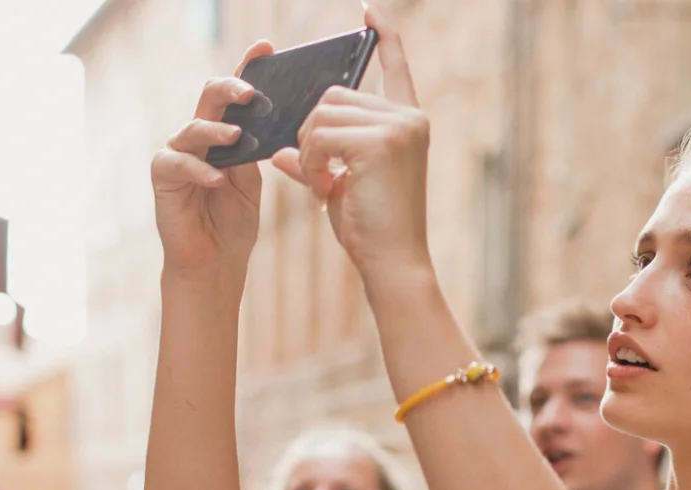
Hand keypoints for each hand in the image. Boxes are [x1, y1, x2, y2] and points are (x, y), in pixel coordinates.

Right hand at [150, 42, 273, 272]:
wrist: (215, 262)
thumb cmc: (233, 222)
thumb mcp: (252, 181)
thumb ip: (255, 150)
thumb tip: (270, 117)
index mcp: (223, 134)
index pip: (234, 95)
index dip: (247, 69)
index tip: (265, 48)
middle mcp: (199, 137)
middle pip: (210, 98)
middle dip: (231, 89)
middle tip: (252, 92)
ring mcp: (178, 153)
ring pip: (194, 127)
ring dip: (217, 131)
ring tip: (238, 138)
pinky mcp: (163, 175)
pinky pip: (179, 162)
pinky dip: (200, 170)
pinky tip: (217, 180)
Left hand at [272, 6, 432, 278]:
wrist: (393, 263)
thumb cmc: (371, 230)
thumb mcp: (338, 186)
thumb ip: (315, 158)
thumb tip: (281, 149)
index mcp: (409, 122)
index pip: (396, 67)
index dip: (385, 37)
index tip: (370, 9)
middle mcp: (409, 118)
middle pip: (334, 96)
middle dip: (313, 134)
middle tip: (319, 177)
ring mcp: (397, 127)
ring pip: (322, 114)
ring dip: (309, 151)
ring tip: (322, 186)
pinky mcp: (379, 142)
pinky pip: (320, 135)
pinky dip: (311, 162)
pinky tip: (322, 190)